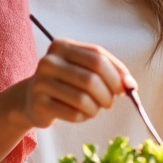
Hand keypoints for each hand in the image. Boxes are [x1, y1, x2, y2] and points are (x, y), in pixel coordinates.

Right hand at [16, 39, 133, 128]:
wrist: (31, 99)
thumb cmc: (66, 82)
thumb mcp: (84, 69)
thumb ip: (110, 72)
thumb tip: (131, 86)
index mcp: (62, 45)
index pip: (98, 57)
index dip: (117, 74)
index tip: (127, 87)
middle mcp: (49, 61)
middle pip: (91, 78)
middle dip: (108, 94)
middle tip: (110, 102)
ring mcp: (41, 82)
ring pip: (83, 99)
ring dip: (96, 108)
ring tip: (95, 108)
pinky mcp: (39, 103)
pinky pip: (73, 113)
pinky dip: (84, 116)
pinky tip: (81, 114)